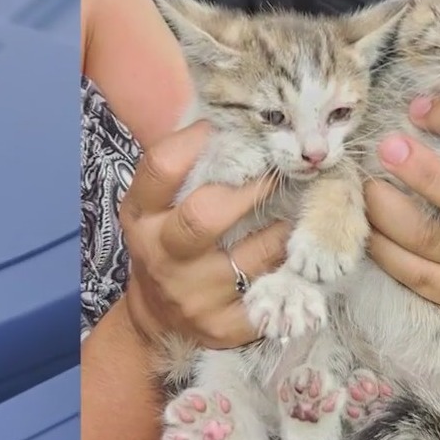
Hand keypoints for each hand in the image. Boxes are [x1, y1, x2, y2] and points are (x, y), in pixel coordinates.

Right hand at [118, 121, 290, 348]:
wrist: (158, 319)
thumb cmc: (166, 244)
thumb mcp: (155, 207)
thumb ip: (184, 169)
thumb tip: (226, 114)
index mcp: (141, 217)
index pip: (161, 168)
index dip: (195, 140)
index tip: (223, 127)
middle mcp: (162, 256)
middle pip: (206, 216)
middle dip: (253, 189)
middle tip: (280, 172)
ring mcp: (194, 295)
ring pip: (254, 254)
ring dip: (283, 228)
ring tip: (297, 213)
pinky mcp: (224, 326)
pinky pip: (271, 290)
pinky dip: (290, 269)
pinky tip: (297, 256)